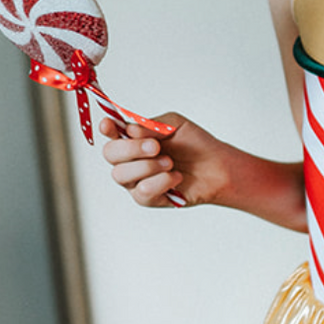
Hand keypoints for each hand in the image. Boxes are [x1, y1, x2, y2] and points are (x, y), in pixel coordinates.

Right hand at [100, 112, 214, 207]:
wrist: (217, 166)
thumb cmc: (195, 144)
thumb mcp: (174, 125)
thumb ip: (151, 125)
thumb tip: (129, 130)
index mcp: (133, 139)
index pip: (111, 133)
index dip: (107, 129)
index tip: (109, 124)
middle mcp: (129, 160)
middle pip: (110, 154)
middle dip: (131, 149)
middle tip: (155, 147)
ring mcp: (135, 181)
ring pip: (121, 175)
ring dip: (148, 167)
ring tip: (170, 162)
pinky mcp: (147, 199)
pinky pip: (142, 192)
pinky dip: (161, 182)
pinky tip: (176, 177)